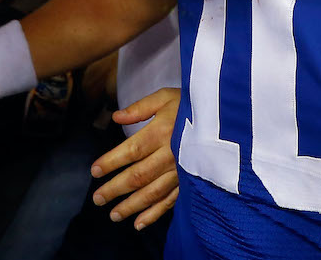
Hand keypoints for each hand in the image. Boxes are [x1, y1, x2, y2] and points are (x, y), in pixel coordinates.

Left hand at [90, 87, 180, 228]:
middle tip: (97, 199)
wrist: (225, 118)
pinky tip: (139, 223)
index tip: (94, 171)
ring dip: (131, 206)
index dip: (111, 161)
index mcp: (162, 131)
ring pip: (152, 193)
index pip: (131, 150)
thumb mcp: (166, 97)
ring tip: (113, 215)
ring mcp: (181, 171)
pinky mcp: (190, 182)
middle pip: (138, 175)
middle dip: (115, 189)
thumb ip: (140, 108)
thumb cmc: (191, 105)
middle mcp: (170, 154)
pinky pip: (171, 201)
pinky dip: (154, 214)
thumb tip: (115, 117)